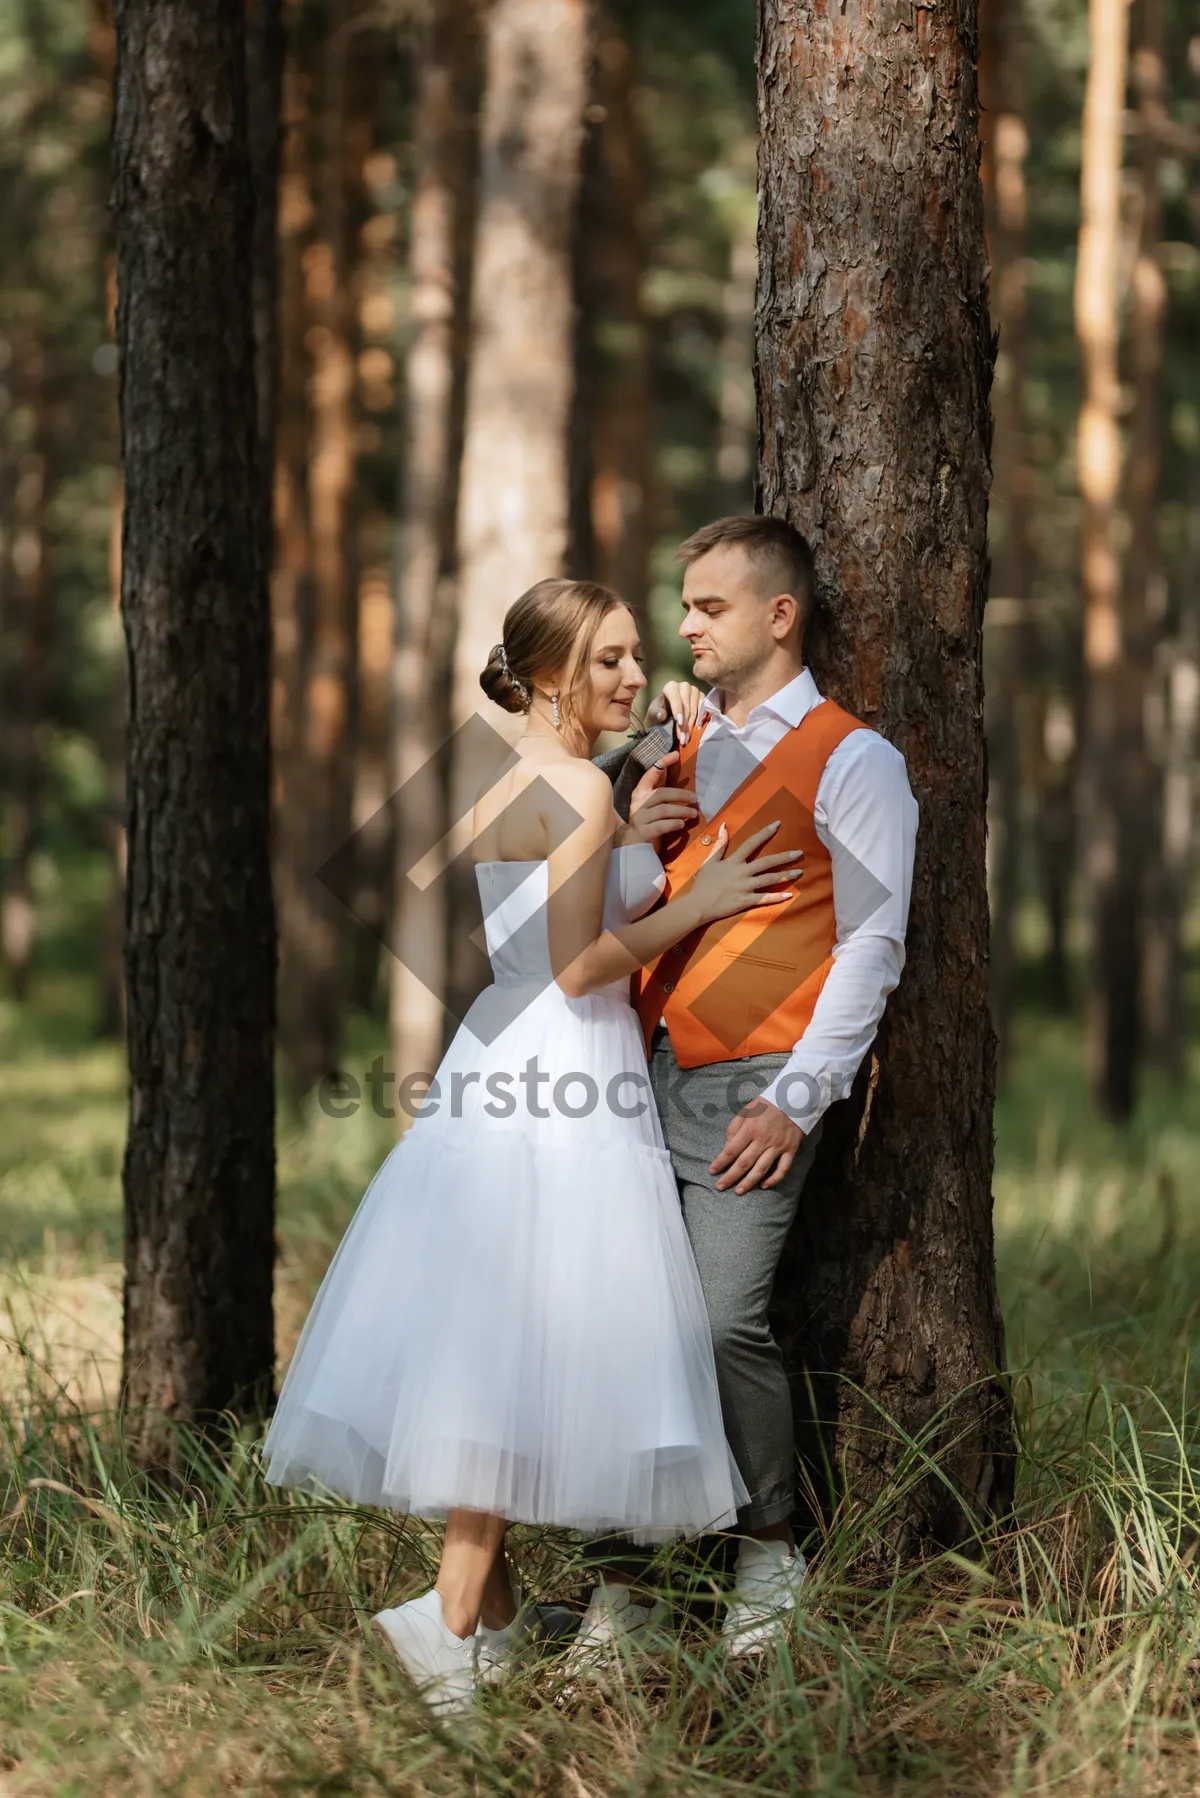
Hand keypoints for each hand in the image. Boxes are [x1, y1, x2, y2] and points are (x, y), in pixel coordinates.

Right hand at [624, 750, 698, 846]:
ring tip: (693, 813)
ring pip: (663, 810)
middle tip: (695, 799)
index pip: (650, 774)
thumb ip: (660, 785)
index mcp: (639, 793)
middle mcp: (637, 804)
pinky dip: (673, 824)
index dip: (662, 763)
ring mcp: (639, 818)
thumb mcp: (652, 803)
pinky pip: (661, 826)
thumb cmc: (647, 821)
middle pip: (661, 794)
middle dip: (681, 795)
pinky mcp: (643, 833)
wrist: (632, 846)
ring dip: (681, 810)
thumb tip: (672, 761)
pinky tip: (682, 824)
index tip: (675, 754)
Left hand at [647, 680, 704, 744]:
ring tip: (686, 737)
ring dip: (691, 724)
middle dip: (684, 723)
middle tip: (682, 738)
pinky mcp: (702, 697)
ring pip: (695, 708)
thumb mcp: (653, 713)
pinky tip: (697, 728)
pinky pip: (704, 707)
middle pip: (686, 706)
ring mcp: (694, 691)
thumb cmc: (658, 712)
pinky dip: (701, 718)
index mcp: (671, 686)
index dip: (678, 711)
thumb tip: (661, 715)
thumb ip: (655, 713)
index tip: (679, 723)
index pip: (676, 698)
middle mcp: (684, 686)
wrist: (666, 713)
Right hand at [688, 821, 803, 923]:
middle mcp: (742, 872)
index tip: (778, 824)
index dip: (765, 833)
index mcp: (733, 861)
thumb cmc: (703, 884)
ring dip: (785, 875)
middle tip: (799, 853)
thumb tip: (725, 826)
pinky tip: (789, 895)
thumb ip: (720, 844)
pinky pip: (764, 899)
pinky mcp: (745, 901)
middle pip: (766, 862)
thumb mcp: (710, 861)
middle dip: (784, 857)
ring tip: (799, 872)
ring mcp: (745, 887)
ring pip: (769, 879)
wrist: (697, 905)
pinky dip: (777, 897)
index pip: (751, 843)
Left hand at [711, 1098, 803, 1193]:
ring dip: (748, 1182)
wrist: (794, 1098)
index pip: (731, 1150)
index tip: (712, 1171)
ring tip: (738, 1191)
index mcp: (750, 1129)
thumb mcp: (747, 1110)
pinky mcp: (790, 1150)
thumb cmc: (767, 1104)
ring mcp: (778, 1146)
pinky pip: (783, 1169)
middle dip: (730, 1177)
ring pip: (761, 1169)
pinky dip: (774, 1179)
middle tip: (720, 1187)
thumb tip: (727, 1145)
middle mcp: (763, 1140)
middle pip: (744, 1163)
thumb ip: (734, 1127)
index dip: (721, 1162)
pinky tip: (764, 1186)